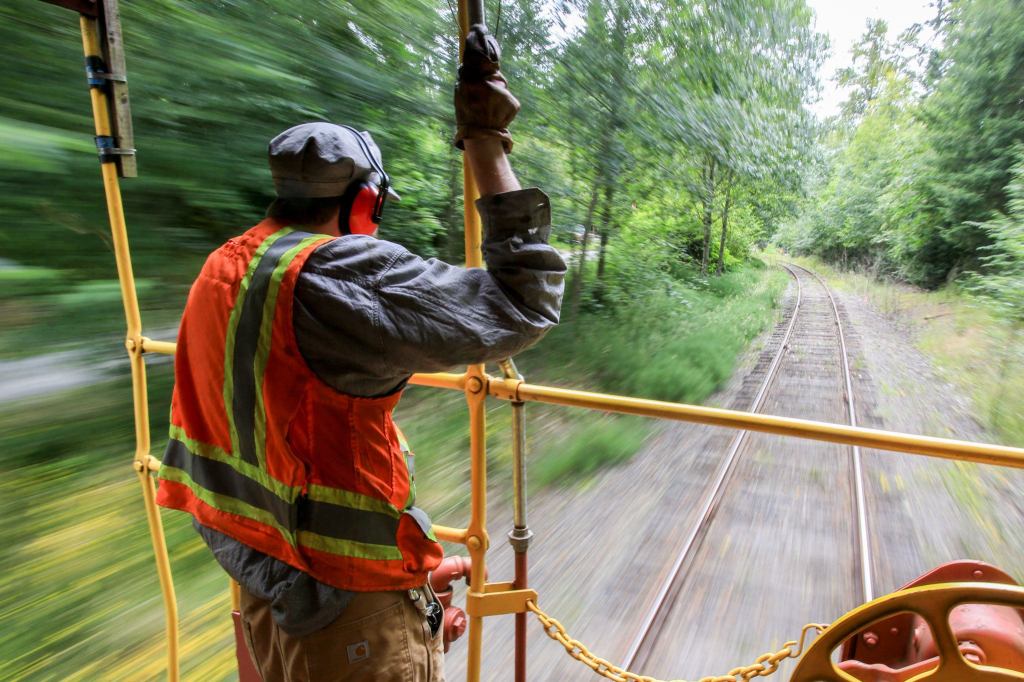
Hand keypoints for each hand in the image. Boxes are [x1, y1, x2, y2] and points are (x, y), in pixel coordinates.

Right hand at [454, 24, 519, 152]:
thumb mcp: (460, 94)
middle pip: (493, 74)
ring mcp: (503, 94)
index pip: (479, 59)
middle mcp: (489, 86)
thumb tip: (467, 62)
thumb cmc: (467, 116)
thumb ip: (465, 78)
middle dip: (491, 80)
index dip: (481, 47)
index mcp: (473, 82)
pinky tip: (498, 114)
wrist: (481, 138)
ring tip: (490, 109)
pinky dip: (506, 105)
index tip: (480, 32)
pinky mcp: (514, 102)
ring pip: (502, 87)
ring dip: (499, 94)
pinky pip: (510, 98)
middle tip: (485, 96)